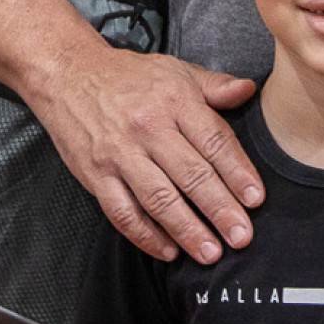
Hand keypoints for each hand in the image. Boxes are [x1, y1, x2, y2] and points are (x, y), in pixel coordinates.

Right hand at [27, 44, 262, 263]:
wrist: (68, 75)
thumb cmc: (127, 76)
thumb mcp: (175, 71)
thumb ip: (214, 85)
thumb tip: (248, 90)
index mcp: (174, 101)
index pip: (213, 140)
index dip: (238, 172)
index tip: (255, 199)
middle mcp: (148, 128)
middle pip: (191, 174)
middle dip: (220, 209)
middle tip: (241, 236)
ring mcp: (119, 154)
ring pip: (158, 199)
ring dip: (187, 230)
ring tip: (210, 252)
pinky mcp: (95, 175)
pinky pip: (123, 212)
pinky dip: (146, 235)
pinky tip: (168, 250)